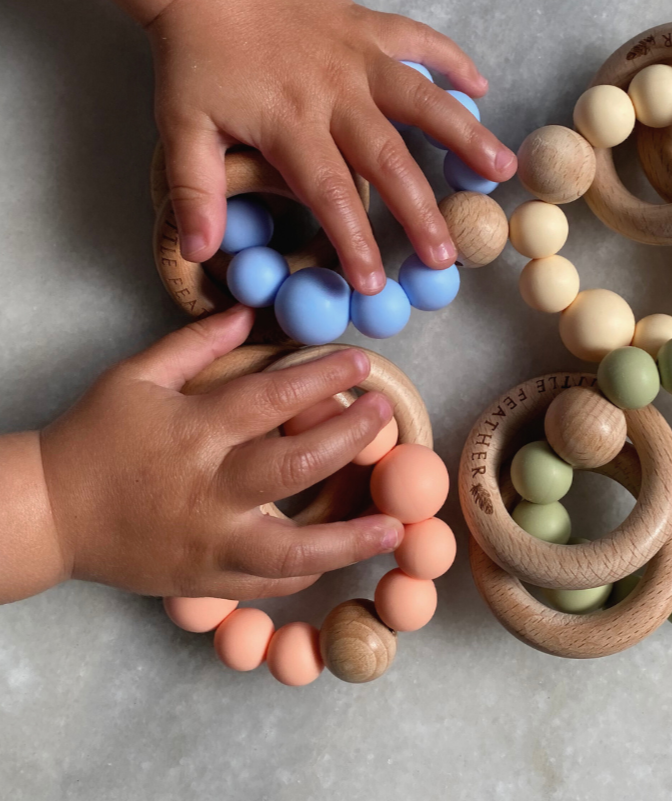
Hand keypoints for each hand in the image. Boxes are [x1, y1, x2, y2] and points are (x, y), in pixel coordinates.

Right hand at [39, 307, 402, 598]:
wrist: (48, 513)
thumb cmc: (93, 437)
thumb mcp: (136, 376)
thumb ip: (196, 344)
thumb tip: (249, 313)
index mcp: (193, 431)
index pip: (272, 397)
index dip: (324, 378)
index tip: (362, 365)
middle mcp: (207, 489)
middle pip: (296, 465)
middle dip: (351, 438)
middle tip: (385, 416)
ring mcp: (207, 542)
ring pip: (292, 549)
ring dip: (351, 538)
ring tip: (396, 527)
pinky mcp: (203, 580)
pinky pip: (265, 585)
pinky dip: (306, 572)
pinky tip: (340, 557)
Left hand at [148, 0, 516, 291]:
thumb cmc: (194, 57)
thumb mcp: (181, 126)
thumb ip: (196, 191)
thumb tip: (199, 253)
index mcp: (291, 124)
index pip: (331, 195)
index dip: (355, 243)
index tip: (374, 284)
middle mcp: (335, 93)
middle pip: (388, 160)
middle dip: (421, 213)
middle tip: (447, 256)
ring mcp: (357, 55)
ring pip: (423, 100)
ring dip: (465, 136)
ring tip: (502, 170)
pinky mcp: (367, 24)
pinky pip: (420, 39)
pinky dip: (452, 60)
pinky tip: (481, 86)